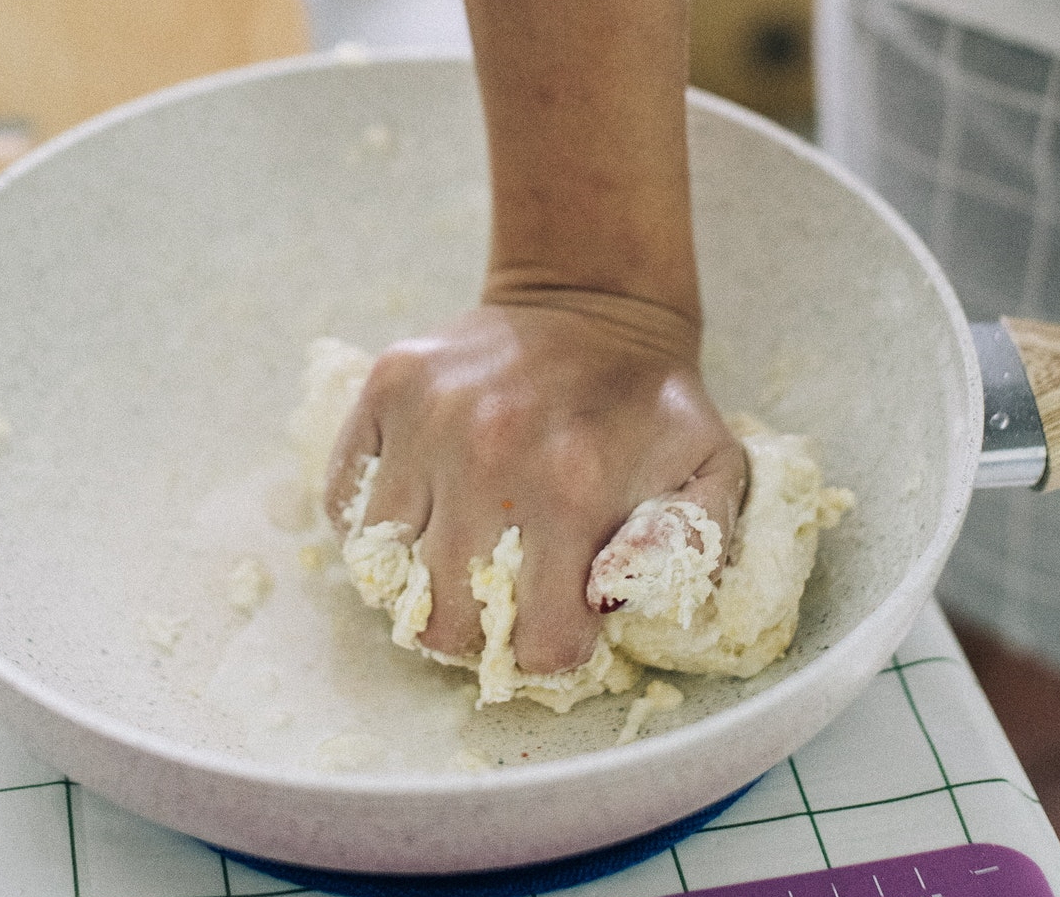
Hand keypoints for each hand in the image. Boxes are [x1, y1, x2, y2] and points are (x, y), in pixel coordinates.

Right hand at [324, 292, 746, 673]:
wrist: (592, 298)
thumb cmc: (650, 403)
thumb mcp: (713, 469)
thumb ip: (688, 549)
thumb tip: (603, 600)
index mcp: (572, 490)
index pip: (536, 643)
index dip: (550, 647)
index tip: (556, 621)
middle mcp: (488, 459)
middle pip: (443, 620)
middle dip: (474, 630)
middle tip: (496, 601)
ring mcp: (426, 422)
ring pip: (383, 566)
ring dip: (418, 579)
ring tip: (455, 554)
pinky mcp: (386, 390)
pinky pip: (346, 500)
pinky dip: (373, 526)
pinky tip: (419, 513)